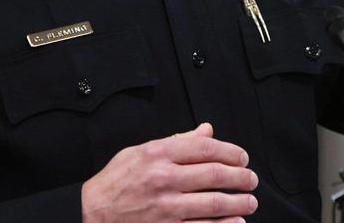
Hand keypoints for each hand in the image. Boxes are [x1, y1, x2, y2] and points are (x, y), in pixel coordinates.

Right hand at [81, 122, 258, 222]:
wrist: (91, 213)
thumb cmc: (115, 182)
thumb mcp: (139, 152)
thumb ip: (176, 141)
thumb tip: (206, 130)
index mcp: (157, 154)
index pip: (204, 147)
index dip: (230, 151)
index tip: (242, 157)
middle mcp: (163, 179)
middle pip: (214, 174)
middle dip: (240, 176)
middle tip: (252, 179)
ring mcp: (166, 207)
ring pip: (214, 203)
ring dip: (238, 202)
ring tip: (250, 201)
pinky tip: (236, 222)